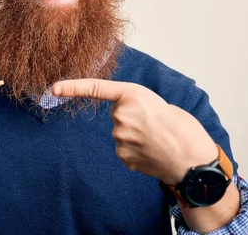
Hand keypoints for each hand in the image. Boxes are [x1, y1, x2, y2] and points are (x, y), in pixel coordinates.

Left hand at [52, 79, 216, 184]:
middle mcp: (121, 115)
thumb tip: (123, 118)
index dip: (72, 87)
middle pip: (117, 115)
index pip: (96, 88)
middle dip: (131, 118)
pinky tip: (152, 152)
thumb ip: (137, 105)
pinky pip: (125, 149)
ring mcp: (120, 137)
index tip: (54, 88)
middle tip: (155, 124)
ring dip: (135, 135)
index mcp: (132, 94)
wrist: (193, 159)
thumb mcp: (158, 103)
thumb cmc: (182, 128)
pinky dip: (136, 150)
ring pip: (121, 133)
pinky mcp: (122, 155)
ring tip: (157, 138)